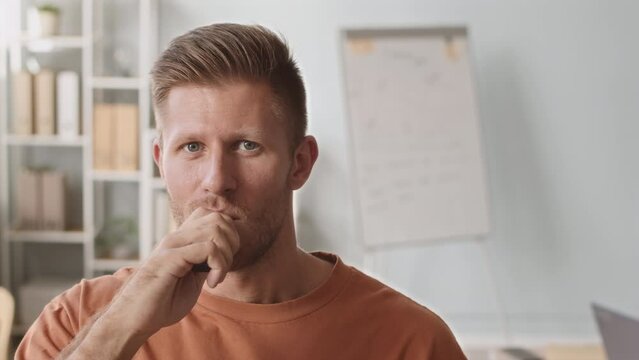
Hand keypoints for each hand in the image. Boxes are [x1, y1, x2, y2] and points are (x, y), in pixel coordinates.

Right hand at [104, 207, 239, 336]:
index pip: (212, 215)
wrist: (133, 320)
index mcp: (181, 240)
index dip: (229, 235)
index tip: (224, 262)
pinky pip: (207, 248)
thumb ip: (206, 263)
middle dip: (232, 244)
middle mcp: (176, 237)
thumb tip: (225, 254)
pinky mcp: (169, 258)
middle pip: (218, 218)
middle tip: (222, 269)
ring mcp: (171, 245)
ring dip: (225, 256)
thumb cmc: (162, 302)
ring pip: (215, 229)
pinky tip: (211, 284)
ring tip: (217, 277)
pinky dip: (218, 266)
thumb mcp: (192, 279)